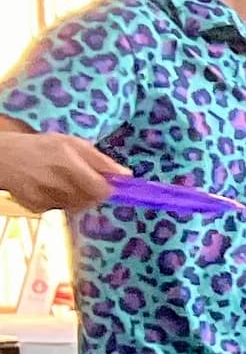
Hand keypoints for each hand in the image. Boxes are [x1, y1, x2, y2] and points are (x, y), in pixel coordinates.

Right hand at [0, 120, 123, 214]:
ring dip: (79, 198)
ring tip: (66, 182)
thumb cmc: (42, 147)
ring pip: (77, 207)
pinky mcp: (35, 207)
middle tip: (85, 181)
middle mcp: (54, 181)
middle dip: (94, 194)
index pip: (100, 189)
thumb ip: (101, 160)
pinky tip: (52, 189)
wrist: (4, 157)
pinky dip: (62, 202)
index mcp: (66, 161)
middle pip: (91, 201)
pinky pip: (60, 210)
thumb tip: (127, 175)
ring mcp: (43, 196)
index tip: (110, 186)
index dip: (109, 190)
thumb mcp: (73, 144)